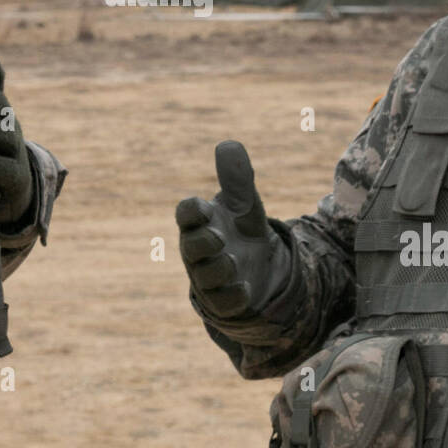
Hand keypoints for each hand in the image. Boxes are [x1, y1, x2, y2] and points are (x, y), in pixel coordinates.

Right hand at [175, 140, 290, 318]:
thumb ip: (237, 176)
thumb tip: (229, 144)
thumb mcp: (245, 201)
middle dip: (204, 242)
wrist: (261, 264)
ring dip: (220, 268)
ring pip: (205, 276)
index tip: (207, 208)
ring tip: (234, 261)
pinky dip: (233, 296)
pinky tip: (246, 287)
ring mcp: (209, 276)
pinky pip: (222, 303)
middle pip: (190, 247)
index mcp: (201, 221)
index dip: (192, 210)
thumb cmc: (242, 227)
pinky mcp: (223, 300)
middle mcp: (199, 249)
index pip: (185, 213)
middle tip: (221, 237)